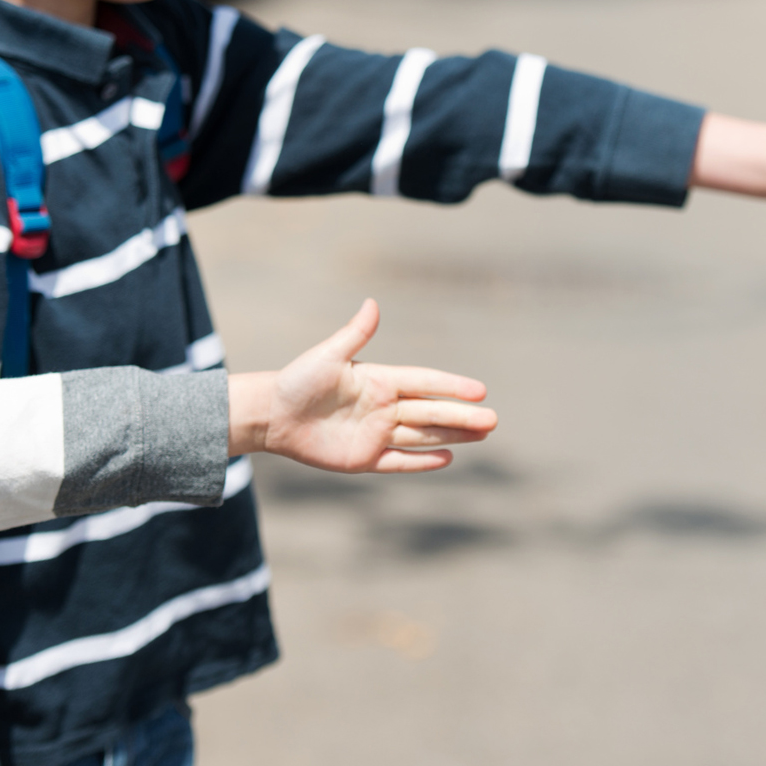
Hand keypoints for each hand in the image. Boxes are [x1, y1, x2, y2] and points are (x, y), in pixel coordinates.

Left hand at [227, 300, 495, 472]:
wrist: (272, 416)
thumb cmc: (298, 380)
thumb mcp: (328, 355)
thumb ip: (354, 334)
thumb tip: (373, 303)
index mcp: (380, 380)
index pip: (424, 383)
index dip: (451, 386)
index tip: (480, 390)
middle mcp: (384, 407)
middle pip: (431, 412)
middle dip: (462, 416)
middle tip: (493, 420)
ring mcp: (376, 434)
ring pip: (423, 436)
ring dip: (453, 435)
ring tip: (483, 434)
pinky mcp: (364, 459)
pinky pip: (400, 461)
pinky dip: (423, 461)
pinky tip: (449, 457)